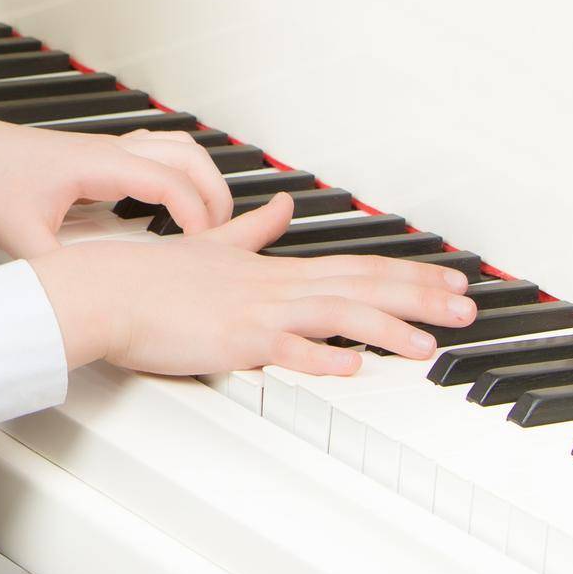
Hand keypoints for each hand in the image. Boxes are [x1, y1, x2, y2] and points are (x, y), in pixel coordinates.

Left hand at [0, 112, 233, 260]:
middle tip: (222, 239)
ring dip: (200, 179)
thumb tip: (84, 308)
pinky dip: (178, 174)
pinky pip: (155, 154)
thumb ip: (57, 274)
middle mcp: (109, 150)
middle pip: (188, 155)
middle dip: (216, 194)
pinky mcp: (97, 157)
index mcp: (98, 165)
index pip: (171, 182)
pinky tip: (168, 208)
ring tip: (207, 223)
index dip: (199, 217)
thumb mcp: (19, 237)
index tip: (208, 251)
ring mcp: (105, 149)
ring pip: (176, 147)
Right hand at [28, 191, 477, 375]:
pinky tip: (353, 366)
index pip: (354, 266)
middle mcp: (272, 284)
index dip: (406, 273)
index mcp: (271, 268)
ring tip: (430, 343)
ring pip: (335, 312)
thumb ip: (252, 230)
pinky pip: (284, 348)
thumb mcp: (212, 244)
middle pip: (360, 284)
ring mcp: (255, 310)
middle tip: (468, 306)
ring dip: (388, 325)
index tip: (448, 280)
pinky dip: (321, 356)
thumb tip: (280, 207)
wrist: (104, 289)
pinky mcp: (233, 339)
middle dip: (419, 295)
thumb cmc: (150, 277)